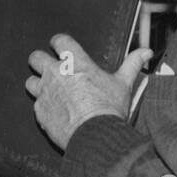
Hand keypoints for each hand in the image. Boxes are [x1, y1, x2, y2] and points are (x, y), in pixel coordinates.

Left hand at [26, 37, 152, 149]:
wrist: (96, 136)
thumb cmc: (109, 109)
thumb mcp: (124, 84)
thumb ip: (132, 64)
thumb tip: (146, 52)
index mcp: (76, 62)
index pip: (59, 40)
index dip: (59, 43)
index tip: (61, 47)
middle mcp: (56, 73)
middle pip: (36, 57)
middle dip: (41, 61)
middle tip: (51, 69)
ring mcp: (45, 92)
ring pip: (30, 81)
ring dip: (38, 84)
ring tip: (49, 91)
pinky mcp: (40, 111)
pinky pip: (35, 104)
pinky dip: (43, 106)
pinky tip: (54, 111)